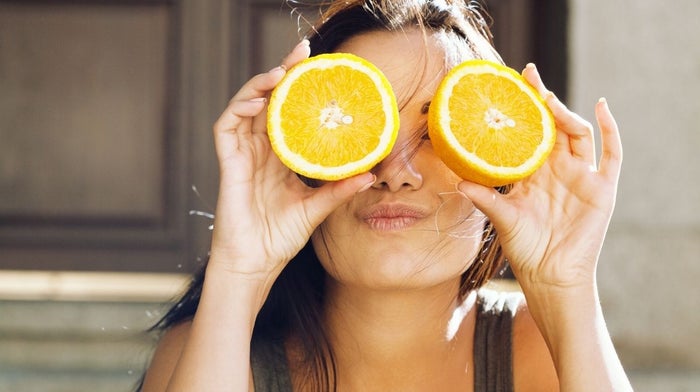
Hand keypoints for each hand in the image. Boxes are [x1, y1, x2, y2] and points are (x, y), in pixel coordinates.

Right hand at [209, 40, 374, 282]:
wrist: (256, 263)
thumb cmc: (280, 238)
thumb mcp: (317, 208)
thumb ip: (339, 190)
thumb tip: (371, 174)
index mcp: (280, 156)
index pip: (289, 112)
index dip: (300, 88)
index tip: (320, 67)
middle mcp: (260, 150)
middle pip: (268, 100)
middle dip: (283, 73)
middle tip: (302, 53)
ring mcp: (242, 155)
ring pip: (246, 106)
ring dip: (261, 84)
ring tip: (282, 71)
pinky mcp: (228, 163)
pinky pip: (226, 127)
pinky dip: (239, 108)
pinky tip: (258, 99)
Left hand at [458, 64, 621, 291]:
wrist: (551, 275)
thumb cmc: (525, 248)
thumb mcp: (502, 218)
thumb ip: (485, 198)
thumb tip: (459, 182)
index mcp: (534, 173)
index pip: (528, 133)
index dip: (522, 110)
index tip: (510, 85)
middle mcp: (558, 169)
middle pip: (553, 125)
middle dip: (542, 100)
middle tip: (528, 77)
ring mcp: (582, 176)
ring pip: (577, 133)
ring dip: (565, 113)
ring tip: (548, 98)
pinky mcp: (602, 187)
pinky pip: (612, 153)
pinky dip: (610, 128)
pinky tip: (600, 106)